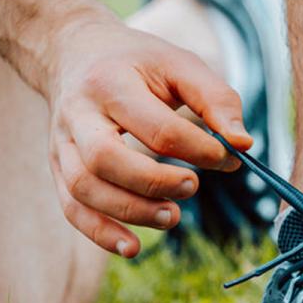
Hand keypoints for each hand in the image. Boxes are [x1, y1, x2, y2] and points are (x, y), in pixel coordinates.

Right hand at [46, 14, 251, 257]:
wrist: (74, 53)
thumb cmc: (137, 63)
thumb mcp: (179, 64)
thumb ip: (216, 100)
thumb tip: (243, 145)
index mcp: (111, 82)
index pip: (156, 127)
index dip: (197, 149)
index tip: (227, 157)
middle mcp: (78, 114)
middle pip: (105, 159)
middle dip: (154, 183)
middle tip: (193, 188)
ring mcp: (62, 144)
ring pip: (84, 189)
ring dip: (130, 212)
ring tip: (172, 218)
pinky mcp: (58, 168)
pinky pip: (72, 209)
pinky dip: (100, 233)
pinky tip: (132, 249)